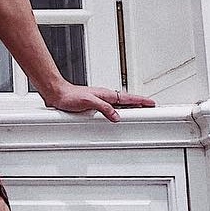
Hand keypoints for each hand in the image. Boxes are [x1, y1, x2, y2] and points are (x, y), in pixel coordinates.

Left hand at [40, 83, 155, 122]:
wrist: (57, 93)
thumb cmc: (69, 95)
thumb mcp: (88, 102)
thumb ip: (104, 108)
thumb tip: (116, 116)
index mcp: (105, 94)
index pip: (128, 98)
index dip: (140, 101)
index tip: (152, 103)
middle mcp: (104, 97)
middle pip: (126, 101)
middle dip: (138, 104)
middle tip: (149, 108)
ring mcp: (99, 101)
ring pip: (118, 105)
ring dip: (128, 108)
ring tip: (138, 112)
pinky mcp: (93, 105)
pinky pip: (110, 109)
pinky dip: (117, 111)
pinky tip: (117, 115)